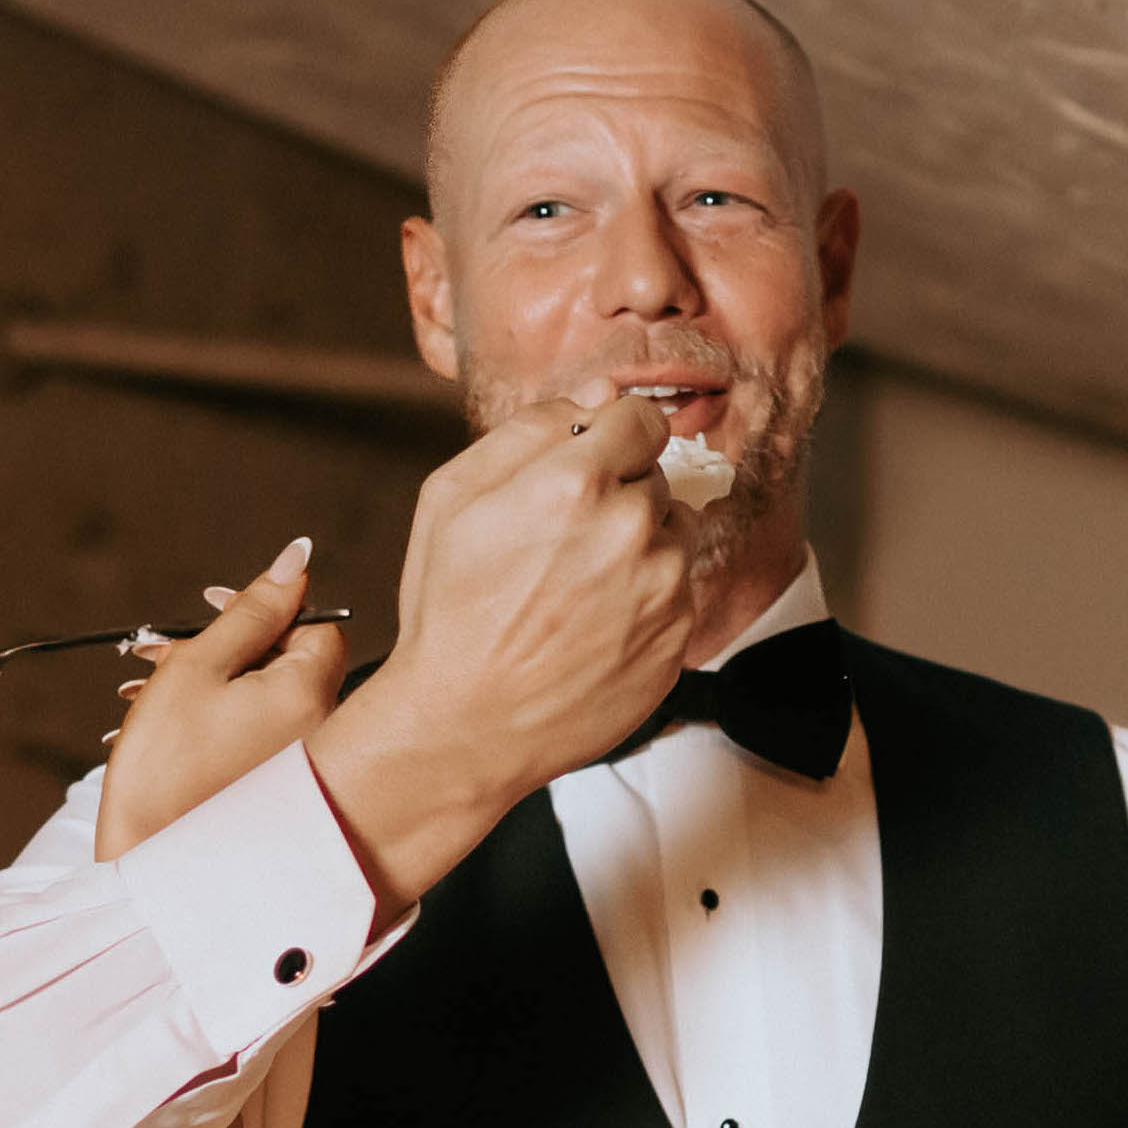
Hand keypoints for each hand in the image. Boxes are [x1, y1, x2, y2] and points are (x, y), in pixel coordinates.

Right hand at [93, 545, 348, 860]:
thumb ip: (251, 609)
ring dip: (210, 681)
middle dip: (226, 646)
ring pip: (265, 697)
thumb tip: (297, 558)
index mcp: (310, 695)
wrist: (144, 866)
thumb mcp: (198, 668)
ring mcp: (299, 768)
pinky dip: (215, 720)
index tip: (213, 607)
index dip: (268, 607)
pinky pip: (256, 736)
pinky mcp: (275, 794)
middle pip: (288, 659)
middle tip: (164, 652)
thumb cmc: (163, 770)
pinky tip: (165, 728)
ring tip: (146, 691)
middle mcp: (319, 733)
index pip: (317, 623)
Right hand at [306, 393, 695, 914]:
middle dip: (618, 499)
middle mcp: (632, 530)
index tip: (589, 468)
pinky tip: (593, 629)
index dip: (610, 440)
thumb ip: (528, 429)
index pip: (641, 418)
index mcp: (577, 481)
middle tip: (562, 550)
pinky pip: (676, 597)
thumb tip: (594, 399)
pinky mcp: (676, 641)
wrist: (466, 728)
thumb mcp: (452, 497)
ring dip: (639, 551)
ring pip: (673, 536)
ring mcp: (662, 590)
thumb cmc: (451, 616)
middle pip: (655, 479)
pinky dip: (644, 605)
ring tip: (579, 593)